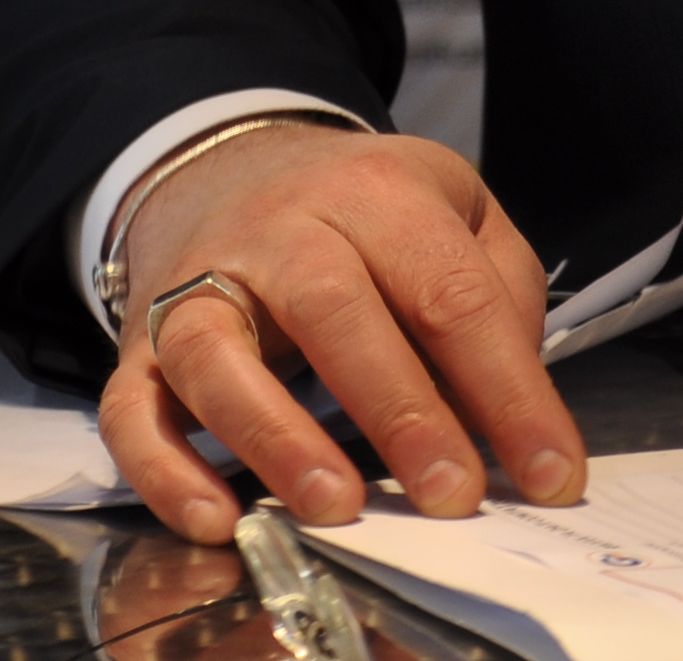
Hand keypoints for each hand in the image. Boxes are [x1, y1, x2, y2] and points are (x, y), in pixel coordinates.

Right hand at [100, 122, 586, 543]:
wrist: (233, 166)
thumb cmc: (363, 212)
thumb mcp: (453, 209)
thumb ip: (498, 291)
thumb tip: (510, 406)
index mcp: (376, 191)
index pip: (451, 291)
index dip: (509, 390)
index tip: (551, 473)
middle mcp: (280, 228)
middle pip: (335, 308)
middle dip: (401, 410)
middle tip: (455, 495)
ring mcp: (201, 282)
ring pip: (217, 353)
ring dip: (277, 437)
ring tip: (338, 507)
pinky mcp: (140, 340)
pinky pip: (131, 407)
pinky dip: (164, 469)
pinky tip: (214, 516)